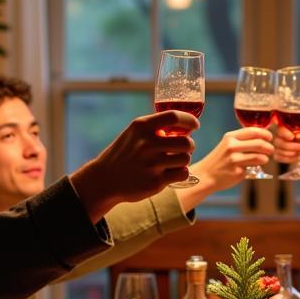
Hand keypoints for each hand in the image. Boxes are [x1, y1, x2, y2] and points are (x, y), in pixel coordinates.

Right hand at [70, 111, 196, 222]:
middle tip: (183, 148)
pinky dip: (181, 172)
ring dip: (183, 160)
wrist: (105, 179)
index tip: (195, 125)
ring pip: (186, 158)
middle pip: (186, 142)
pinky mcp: (156, 181)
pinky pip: (183, 173)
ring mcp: (152, 164)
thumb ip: (155, 128)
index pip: (173, 117)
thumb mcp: (134, 134)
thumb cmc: (124, 154)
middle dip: (189, 145)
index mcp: (141, 127)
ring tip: (173, 161)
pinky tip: (171, 172)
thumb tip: (185, 126)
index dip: (189, 120)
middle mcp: (147, 144)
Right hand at [177, 127, 274, 209]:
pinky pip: (254, 168)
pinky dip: (256, 168)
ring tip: (264, 159)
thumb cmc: (220, 159)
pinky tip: (252, 167)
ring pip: (260, 157)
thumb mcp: (228, 144)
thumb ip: (243, 140)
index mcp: (230, 137)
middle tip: (271, 150)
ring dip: (266, 158)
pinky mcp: (238, 172)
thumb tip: (264, 137)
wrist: (206, 175)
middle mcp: (232, 147)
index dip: (265, 134)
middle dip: (269, 147)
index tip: (270, 138)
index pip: (253, 131)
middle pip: (260, 144)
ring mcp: (235, 160)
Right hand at [274, 123, 299, 196]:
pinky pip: (277, 155)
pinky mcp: (284, 153)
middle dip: (287, 144)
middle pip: (278, 136)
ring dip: (287, 152)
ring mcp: (286, 143)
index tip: (292, 137)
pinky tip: (295, 159)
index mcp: (298, 127)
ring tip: (299, 154)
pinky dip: (285, 159)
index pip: (284, 124)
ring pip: (277, 146)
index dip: (284, 131)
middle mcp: (291, 133)